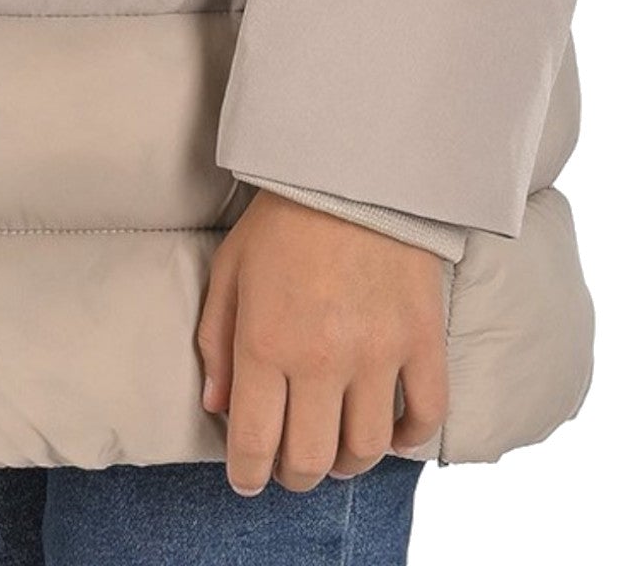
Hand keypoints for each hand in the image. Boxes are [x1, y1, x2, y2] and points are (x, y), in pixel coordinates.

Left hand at [196, 189, 448, 494]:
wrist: (354, 164)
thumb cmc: (283, 215)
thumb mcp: (231, 269)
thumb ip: (216, 342)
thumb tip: (218, 408)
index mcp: (265, 342)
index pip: (254, 444)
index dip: (248, 475)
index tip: (248, 477)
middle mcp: (320, 358)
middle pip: (310, 460)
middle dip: (294, 475)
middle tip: (291, 463)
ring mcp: (377, 353)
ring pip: (365, 450)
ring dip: (347, 463)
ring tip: (337, 450)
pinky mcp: (422, 339)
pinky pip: (425, 415)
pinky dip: (407, 437)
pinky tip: (389, 431)